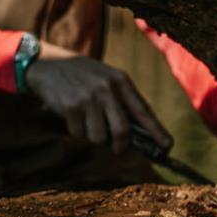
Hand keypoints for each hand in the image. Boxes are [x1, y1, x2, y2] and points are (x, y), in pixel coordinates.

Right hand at [27, 41, 170, 154]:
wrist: (49, 65)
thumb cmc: (84, 77)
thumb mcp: (108, 80)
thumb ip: (122, 102)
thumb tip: (139, 135)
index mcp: (121, 81)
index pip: (143, 111)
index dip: (157, 132)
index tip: (167, 147)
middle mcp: (107, 89)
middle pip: (122, 131)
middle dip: (121, 147)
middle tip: (118, 151)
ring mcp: (89, 98)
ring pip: (99, 138)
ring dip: (94, 137)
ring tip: (87, 122)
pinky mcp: (71, 107)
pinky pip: (79, 134)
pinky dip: (77, 131)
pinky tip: (73, 116)